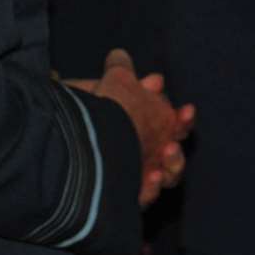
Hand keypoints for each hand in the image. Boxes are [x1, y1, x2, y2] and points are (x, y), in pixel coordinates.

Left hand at [68, 49, 193, 206]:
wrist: (68, 148)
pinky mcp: (126, 198)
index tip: (187, 109)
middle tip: (181, 125)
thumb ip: (117, 71)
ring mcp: (136, 176)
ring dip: (174, 163)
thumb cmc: (90, 114)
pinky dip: (152, 187)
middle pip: (174, 149)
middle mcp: (142, 153)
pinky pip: (146, 197)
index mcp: (143, 128)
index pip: (172, 124)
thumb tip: (120, 55)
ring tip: (168, 151)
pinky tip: (152, 177)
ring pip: (168, 176)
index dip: (182, 118)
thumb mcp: (104, 87)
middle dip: (181, 137)